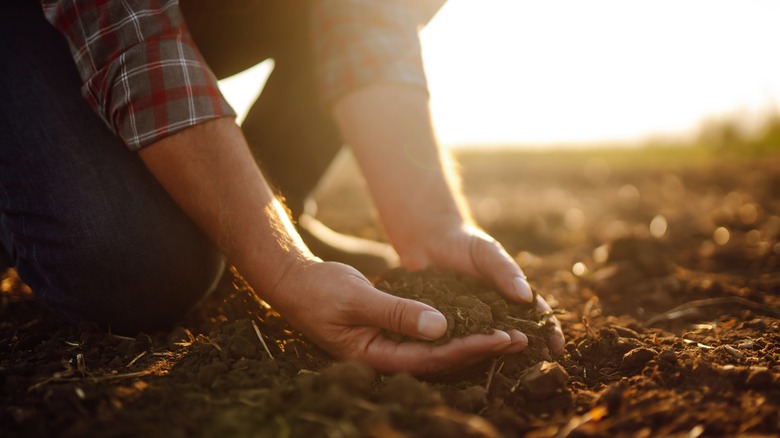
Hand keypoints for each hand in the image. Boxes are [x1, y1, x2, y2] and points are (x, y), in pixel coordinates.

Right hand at [263, 258, 526, 373]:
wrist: (294, 283)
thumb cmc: (320, 291)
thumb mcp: (358, 299)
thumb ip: (397, 313)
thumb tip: (441, 327)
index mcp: (376, 357)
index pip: (432, 359)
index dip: (469, 349)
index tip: (501, 337)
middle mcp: (386, 357)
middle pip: (441, 361)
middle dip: (480, 350)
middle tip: (520, 339)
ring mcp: (388, 347)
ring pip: (437, 351)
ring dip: (471, 342)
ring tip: (508, 334)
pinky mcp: (390, 334)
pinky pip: (428, 337)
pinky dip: (453, 331)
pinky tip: (474, 323)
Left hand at [396, 222, 565, 355]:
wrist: (428, 241)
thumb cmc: (465, 243)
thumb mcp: (487, 252)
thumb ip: (505, 271)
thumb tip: (526, 296)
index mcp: (511, 296)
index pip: (537, 316)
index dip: (549, 332)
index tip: (556, 348)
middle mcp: (495, 313)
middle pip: (517, 336)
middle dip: (529, 352)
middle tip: (535, 368)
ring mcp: (472, 322)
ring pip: (489, 344)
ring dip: (498, 356)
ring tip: (506, 370)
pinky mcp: (448, 326)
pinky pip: (459, 342)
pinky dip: (466, 353)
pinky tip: (467, 364)